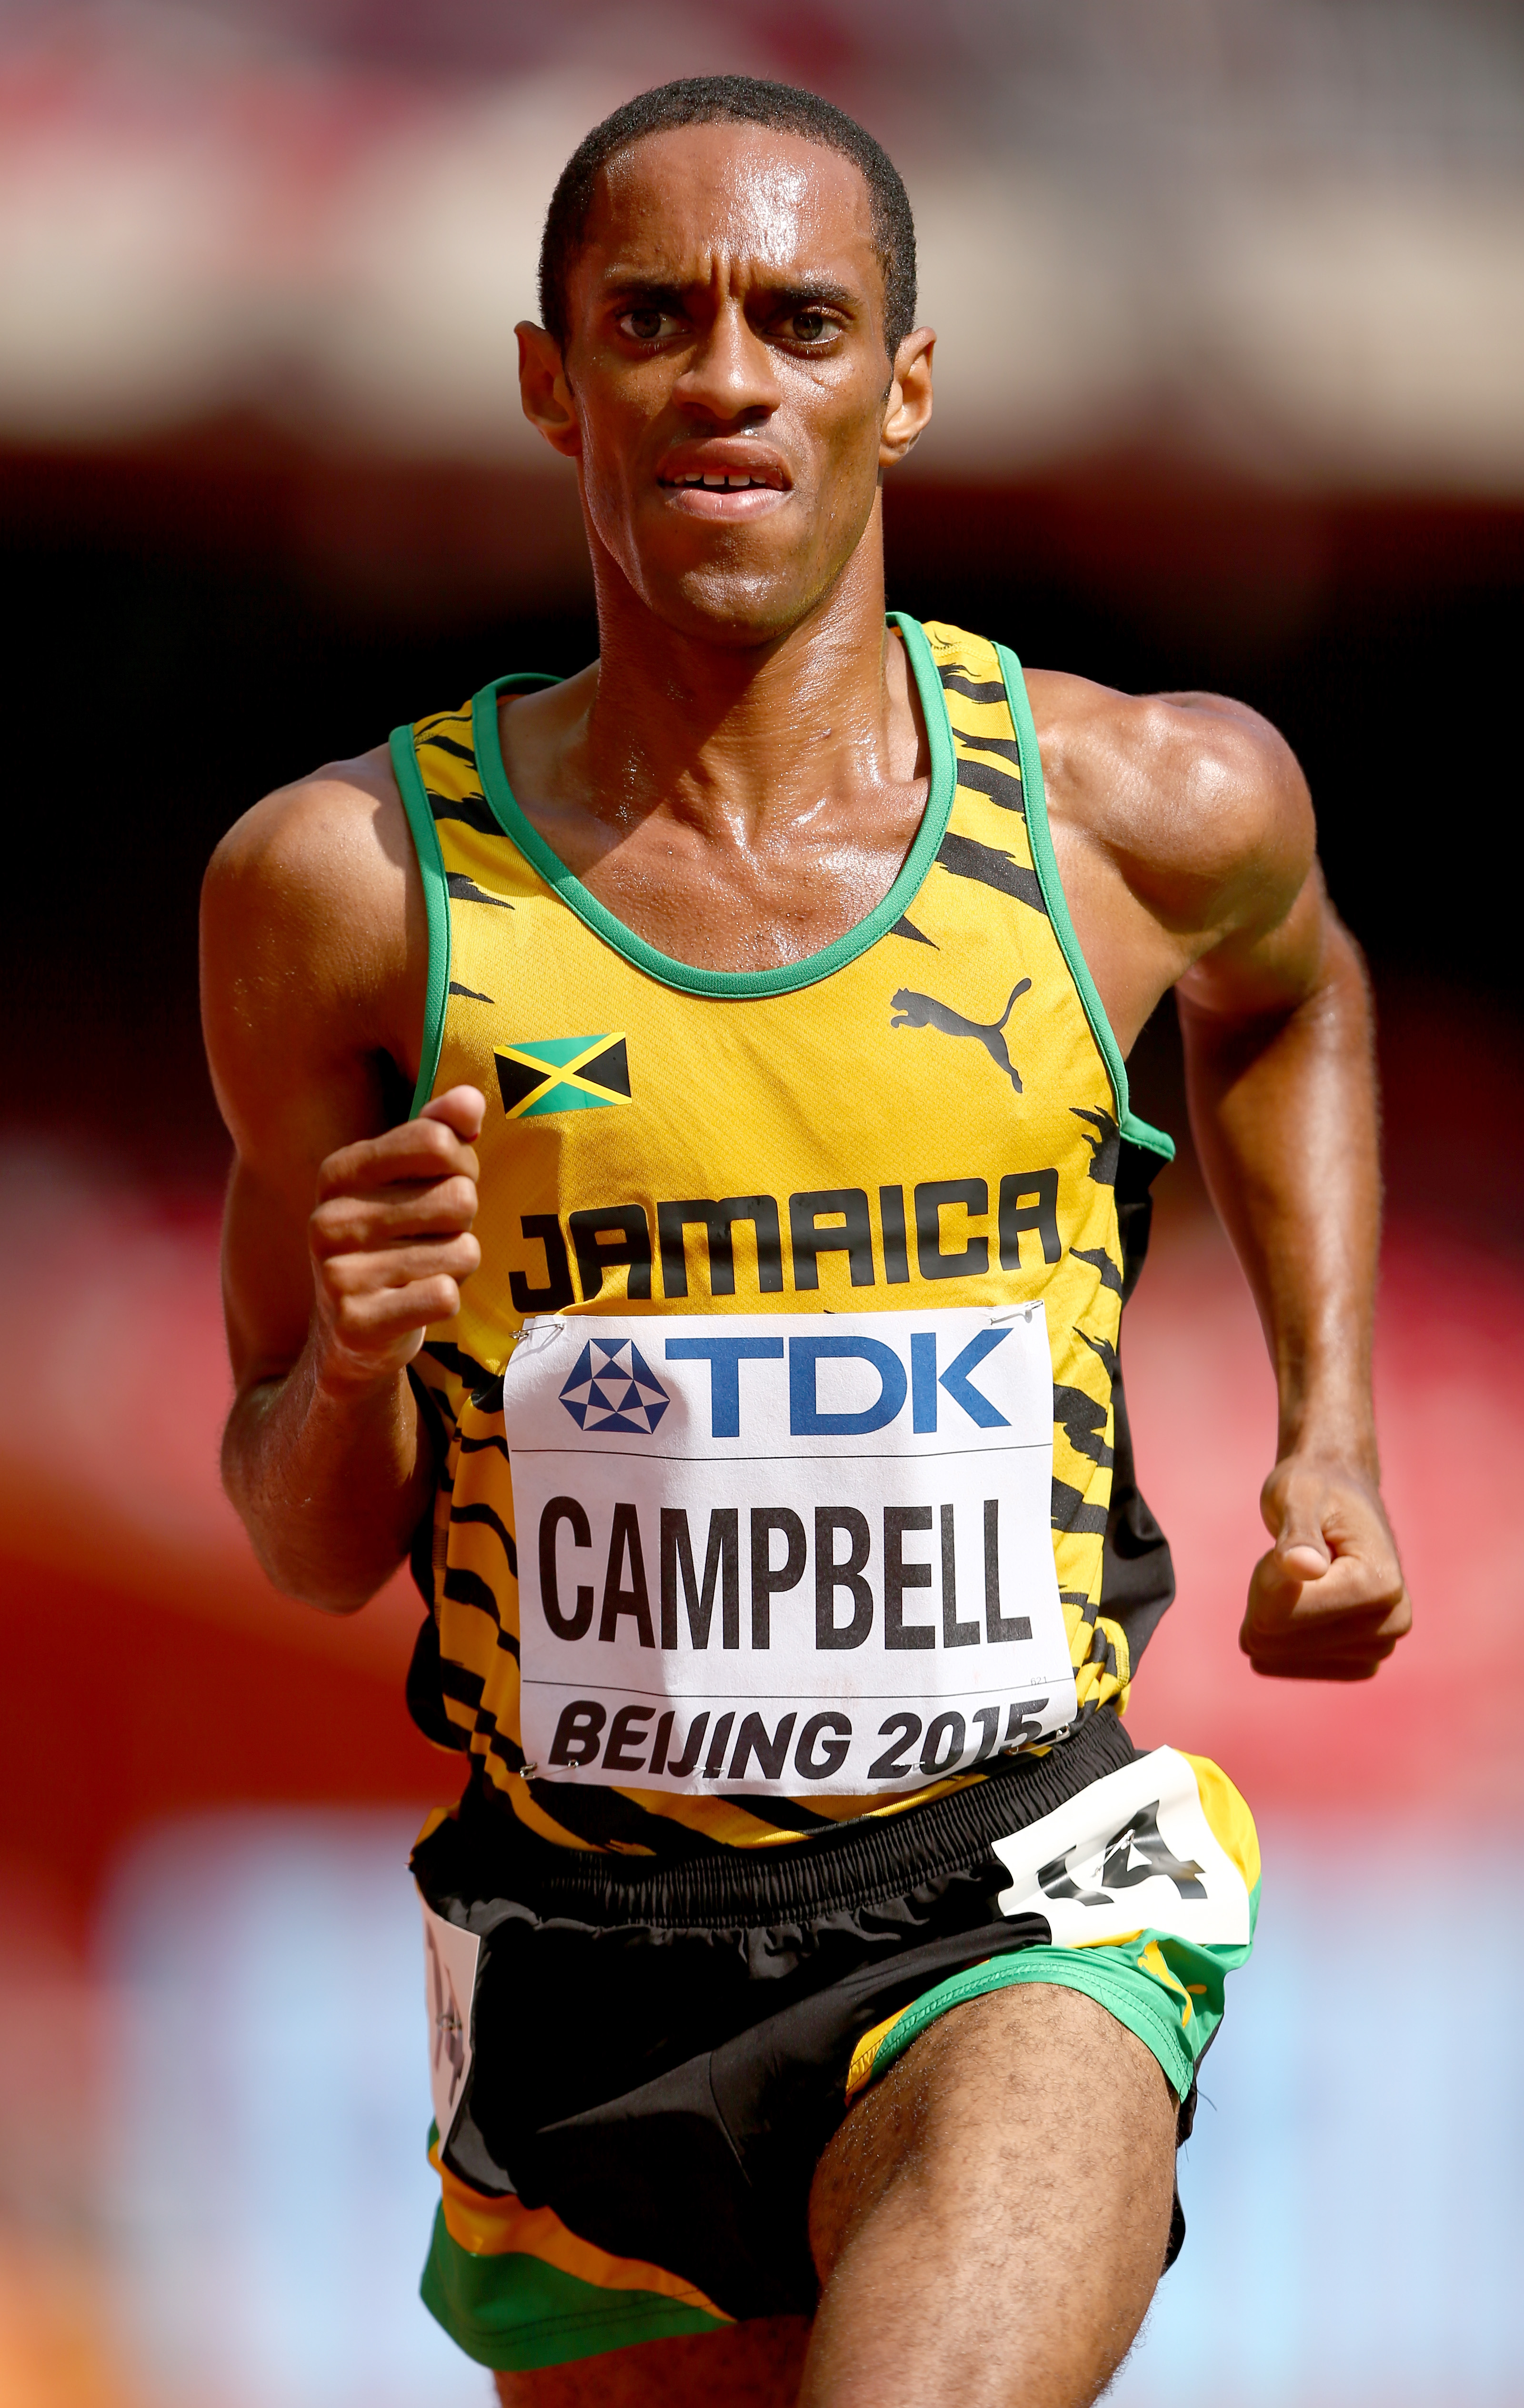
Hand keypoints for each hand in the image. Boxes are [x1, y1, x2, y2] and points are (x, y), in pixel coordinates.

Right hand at [307, 1087, 484, 1391]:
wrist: (350, 1337)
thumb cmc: (392, 1242)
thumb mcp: (408, 1181)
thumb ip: (439, 1133)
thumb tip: (470, 1101)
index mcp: (339, 1172)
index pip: (437, 1141)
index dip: (461, 1164)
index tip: (443, 1182)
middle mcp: (330, 1218)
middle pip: (459, 1197)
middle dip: (462, 1222)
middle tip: (432, 1238)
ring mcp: (338, 1273)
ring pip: (461, 1251)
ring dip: (456, 1264)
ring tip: (422, 1271)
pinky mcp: (357, 1322)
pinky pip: (445, 1296)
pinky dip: (446, 1299)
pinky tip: (415, 1303)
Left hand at [1240, 1454, 1409, 1679]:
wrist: (1339, 1503)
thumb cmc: (1315, 1489)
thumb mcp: (1298, 1495)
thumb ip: (1298, 1532)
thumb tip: (1305, 1567)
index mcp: (1380, 1586)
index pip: (1280, 1614)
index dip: (1265, 1576)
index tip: (1292, 1547)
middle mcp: (1391, 1625)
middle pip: (1273, 1638)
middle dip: (1266, 1595)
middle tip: (1294, 1560)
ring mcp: (1378, 1651)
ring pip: (1272, 1653)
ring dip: (1271, 1612)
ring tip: (1302, 1578)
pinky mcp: (1358, 1664)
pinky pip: (1279, 1665)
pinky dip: (1276, 1634)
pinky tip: (1302, 1604)